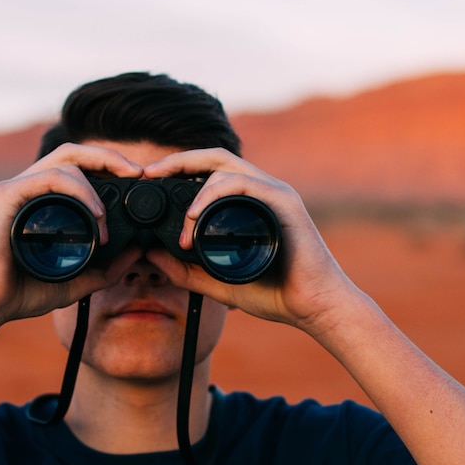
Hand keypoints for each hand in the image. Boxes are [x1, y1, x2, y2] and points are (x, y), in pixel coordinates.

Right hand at [0, 143, 144, 335]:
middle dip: (108, 156)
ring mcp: (15, 188)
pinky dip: (77, 190)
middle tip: (137, 172)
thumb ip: (107, 269)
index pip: (78, 167)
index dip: (108, 165)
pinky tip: (94, 213)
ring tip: (105, 219)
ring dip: (94, 185)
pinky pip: (48, 178)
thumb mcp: (76, 281)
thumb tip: (138, 251)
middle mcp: (28, 187)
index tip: (137, 180)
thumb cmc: (20, 292)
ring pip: (64, 162)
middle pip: (73, 152)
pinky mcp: (6, 196)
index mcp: (42, 200)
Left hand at [142, 148, 362, 337]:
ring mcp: (274, 192)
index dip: (178, 168)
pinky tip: (196, 215)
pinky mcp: (283, 202)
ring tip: (181, 221)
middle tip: (149, 173)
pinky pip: (243, 184)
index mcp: (247, 202)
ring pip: (225, 168)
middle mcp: (261, 190)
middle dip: (178, 160)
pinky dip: (214, 194)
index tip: (149, 179)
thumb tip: (151, 255)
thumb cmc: (276, 294)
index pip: (209, 171)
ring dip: (195, 188)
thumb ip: (185, 270)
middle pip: (214, 157)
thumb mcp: (217, 283)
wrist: (315, 307)